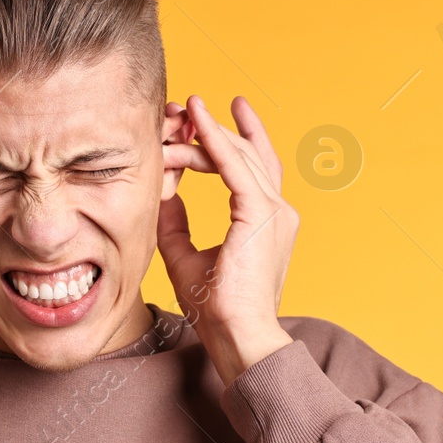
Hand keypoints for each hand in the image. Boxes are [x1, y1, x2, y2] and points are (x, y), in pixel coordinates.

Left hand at [157, 94, 297, 386]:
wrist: (238, 336)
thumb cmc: (217, 309)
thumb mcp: (185, 256)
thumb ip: (175, 224)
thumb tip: (164, 194)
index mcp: (266, 222)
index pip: (250, 168)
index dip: (225, 142)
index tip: (200, 120)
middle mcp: (278, 212)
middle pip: (246, 154)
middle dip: (215, 129)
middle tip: (188, 107)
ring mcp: (274, 211)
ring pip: (238, 155)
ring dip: (206, 134)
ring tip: (186, 108)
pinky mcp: (260, 214)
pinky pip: (233, 166)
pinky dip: (213, 141)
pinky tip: (195, 122)